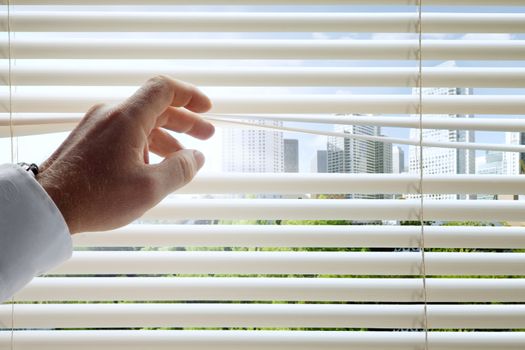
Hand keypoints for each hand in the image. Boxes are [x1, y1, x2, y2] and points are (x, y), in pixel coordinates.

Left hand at [36, 76, 213, 233]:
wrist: (47, 206)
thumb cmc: (96, 197)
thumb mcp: (150, 188)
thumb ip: (180, 169)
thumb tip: (196, 158)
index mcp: (127, 117)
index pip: (164, 89)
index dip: (190, 95)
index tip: (207, 109)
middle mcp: (111, 114)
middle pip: (156, 107)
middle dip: (185, 121)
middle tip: (207, 135)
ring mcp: (97, 126)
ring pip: (141, 123)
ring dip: (166, 136)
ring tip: (183, 157)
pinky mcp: (88, 140)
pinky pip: (125, 134)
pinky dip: (146, 143)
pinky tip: (153, 165)